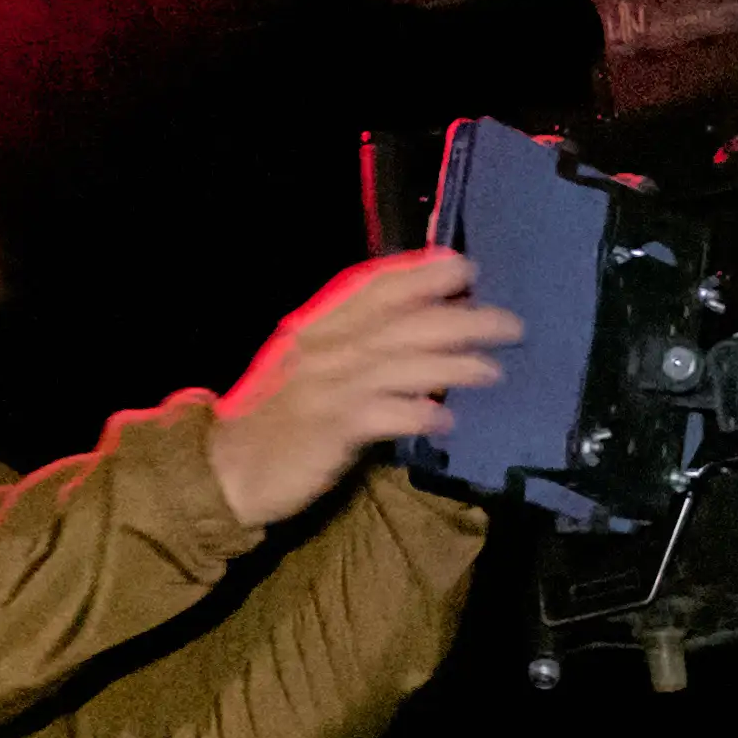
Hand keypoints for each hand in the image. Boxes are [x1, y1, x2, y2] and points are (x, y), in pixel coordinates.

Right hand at [212, 249, 521, 525]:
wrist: (227, 468)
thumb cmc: (279, 415)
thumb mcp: (312, 365)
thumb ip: (356, 342)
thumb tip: (423, 327)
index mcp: (318, 327)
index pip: (373, 287)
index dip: (421, 274)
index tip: (465, 268)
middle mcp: (324, 348)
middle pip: (401, 322)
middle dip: (459, 318)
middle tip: (510, 323)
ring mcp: (326, 388)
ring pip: (399, 364)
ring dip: (452, 364)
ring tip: (493, 369)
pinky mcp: (329, 430)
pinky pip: (382, 414)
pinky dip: (416, 413)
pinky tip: (445, 419)